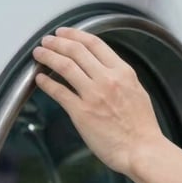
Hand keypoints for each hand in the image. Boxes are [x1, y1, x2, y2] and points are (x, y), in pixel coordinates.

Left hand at [31, 27, 167, 175]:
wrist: (141, 149)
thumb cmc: (141, 126)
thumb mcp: (137, 91)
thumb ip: (120, 78)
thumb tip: (104, 70)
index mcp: (123, 72)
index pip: (94, 43)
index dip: (75, 35)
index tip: (64, 33)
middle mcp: (107, 79)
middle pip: (76, 50)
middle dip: (57, 42)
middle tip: (47, 41)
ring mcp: (93, 95)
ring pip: (64, 66)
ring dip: (48, 57)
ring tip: (39, 54)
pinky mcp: (81, 112)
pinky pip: (59, 92)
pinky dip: (46, 82)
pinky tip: (40, 79)